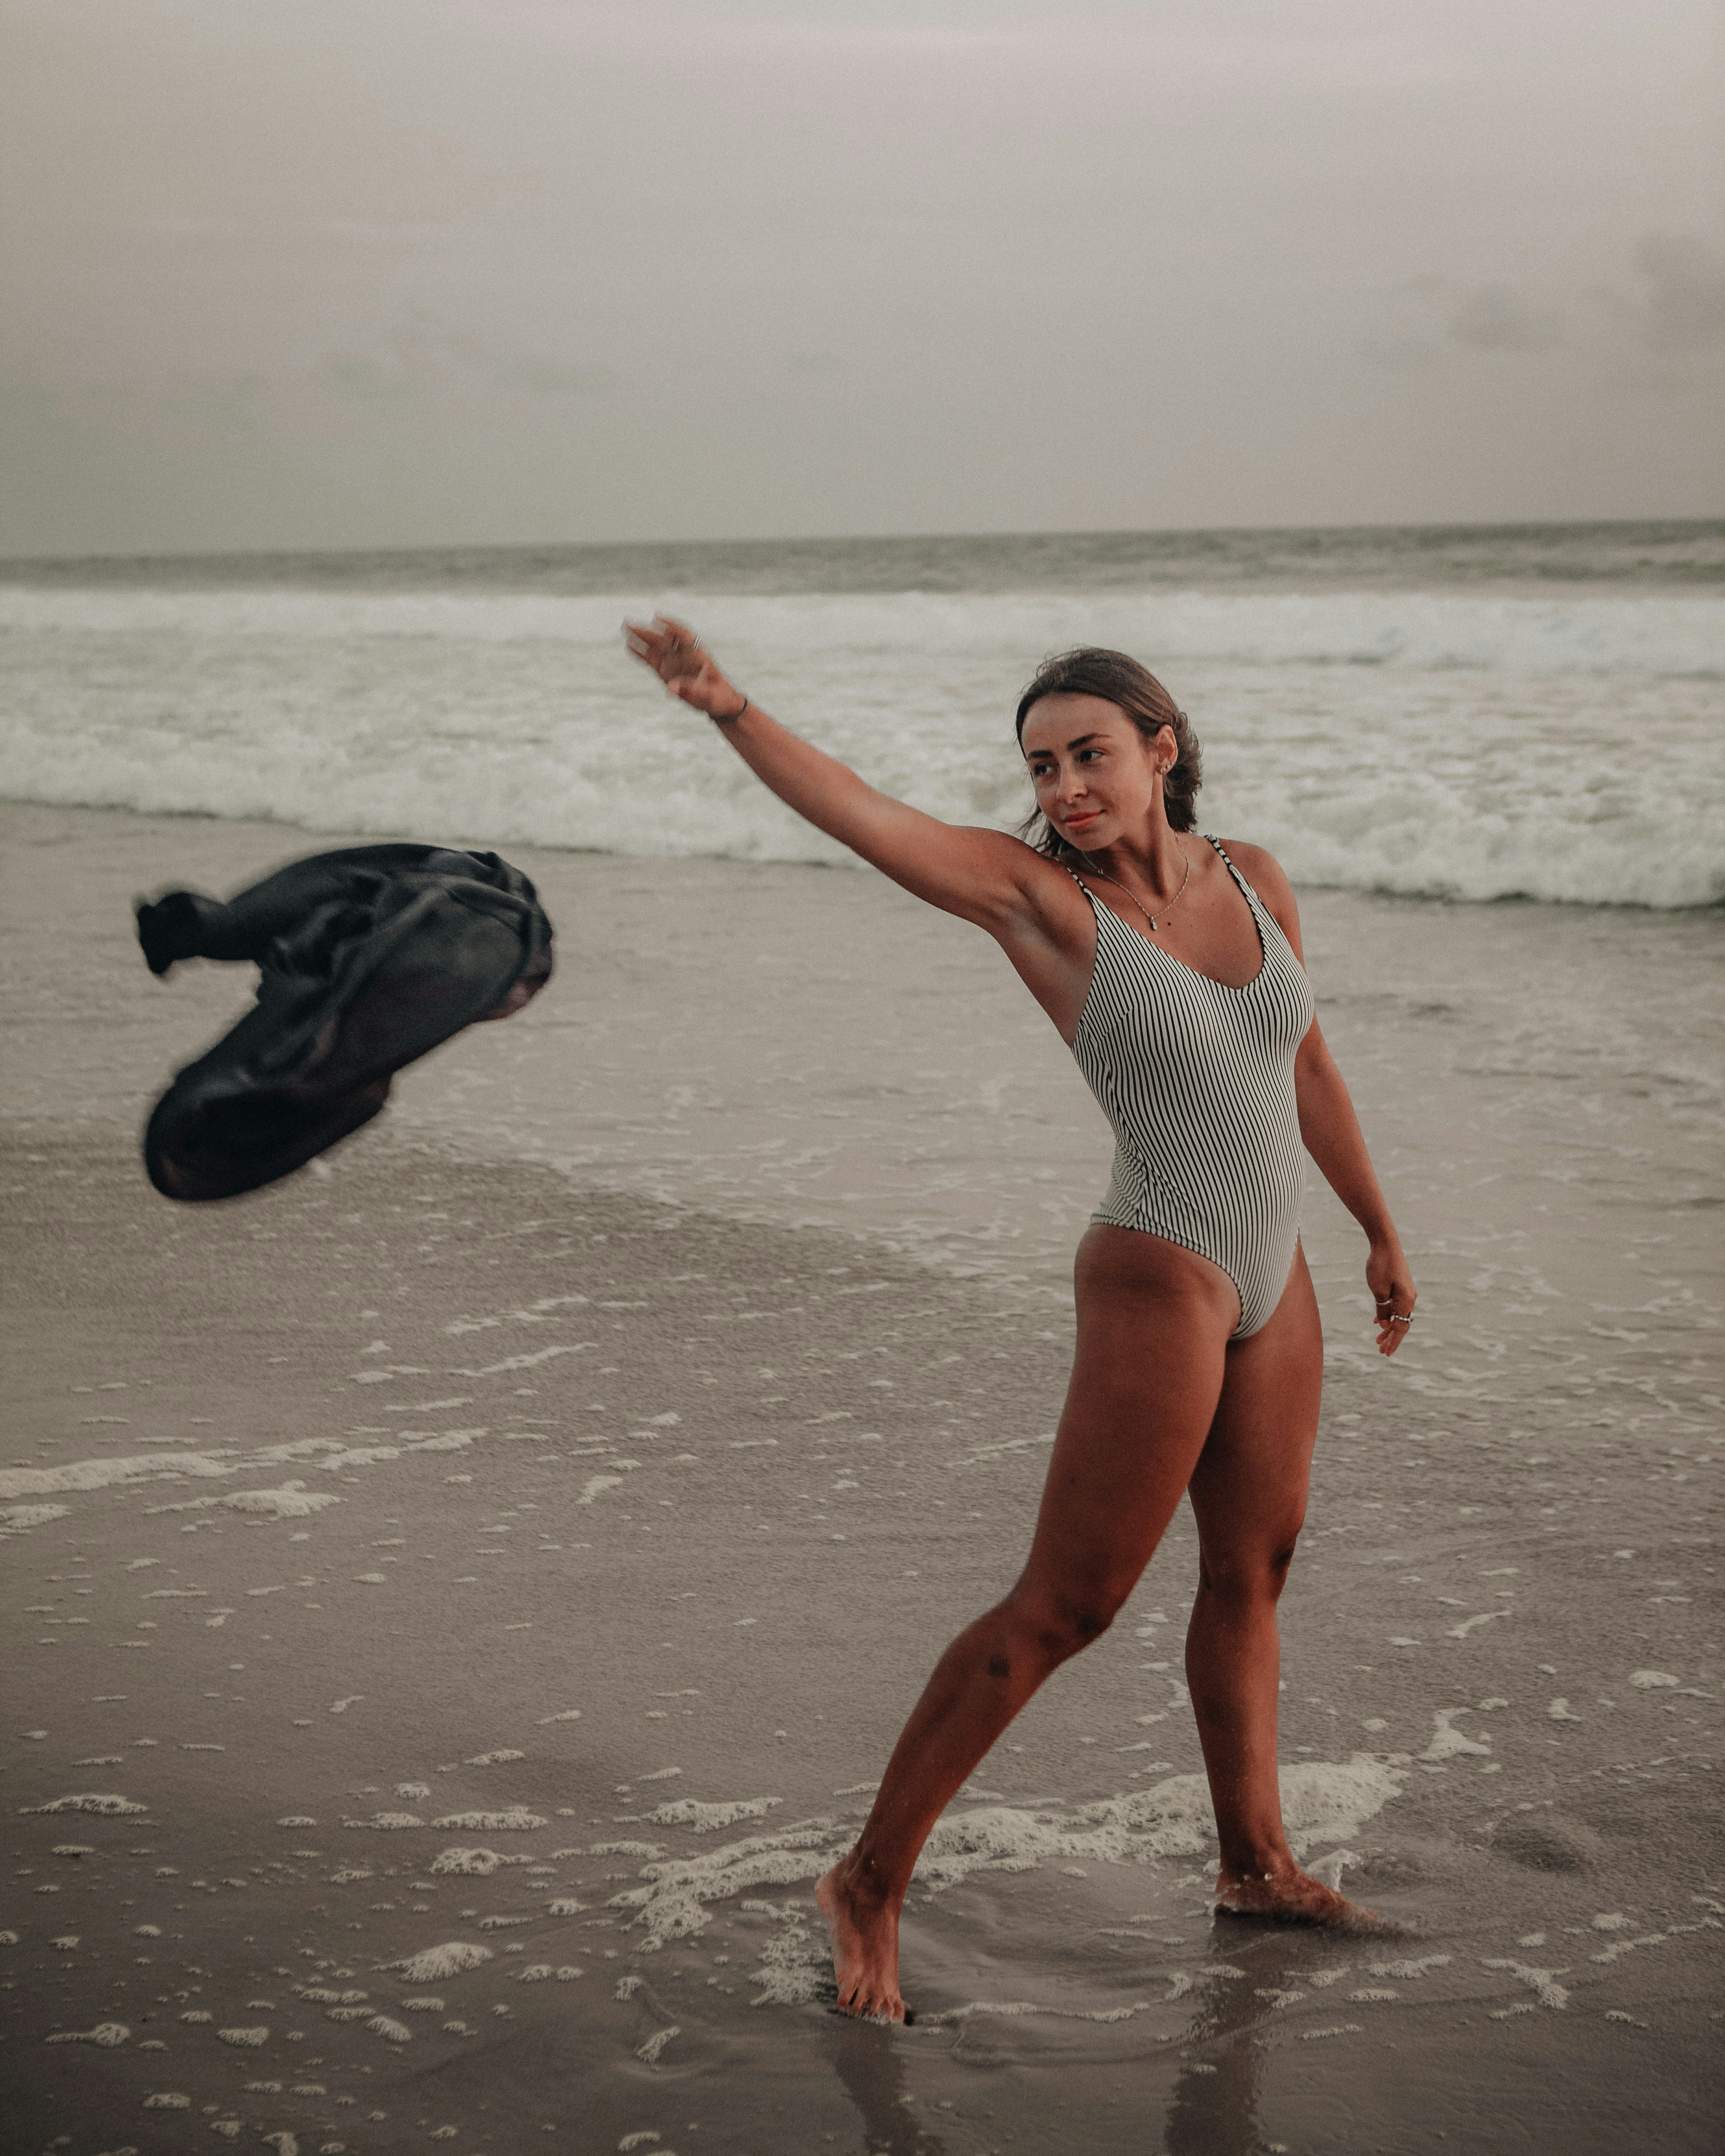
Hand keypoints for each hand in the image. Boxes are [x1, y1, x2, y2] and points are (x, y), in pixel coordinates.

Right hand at [624, 614, 745, 719]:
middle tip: (630, 624)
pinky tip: (629, 646)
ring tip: (625, 627)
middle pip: (664, 639)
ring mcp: (675, 663)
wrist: (721, 704)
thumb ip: (690, 691)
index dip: (671, 627)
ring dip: (642, 638)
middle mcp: (684, 655)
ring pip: (656, 647)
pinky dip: (641, 654)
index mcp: (698, 655)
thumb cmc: (719, 697)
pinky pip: (652, 661)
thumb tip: (670, 688)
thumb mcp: (707, 696)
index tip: (658, 619)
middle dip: (648, 632)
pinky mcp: (668, 672)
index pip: (684, 636)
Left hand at [1366, 1241, 1416, 1357]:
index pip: (1401, 1327)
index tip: (1386, 1353)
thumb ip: (1382, 1309)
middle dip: (1391, 1338)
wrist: (1385, 1244)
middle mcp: (1409, 1298)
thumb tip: (1385, 1325)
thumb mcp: (1378, 1291)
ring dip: (1388, 1327)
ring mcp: (1405, 1292)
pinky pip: (1395, 1306)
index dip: (1393, 1342)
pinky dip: (1387, 1315)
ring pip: (1398, 1315)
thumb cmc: (1380, 1266)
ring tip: (1378, 1339)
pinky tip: (1378, 1322)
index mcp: (1406, 1300)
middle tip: (1380, 1350)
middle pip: (1401, 1323)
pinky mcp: (1400, 1287)